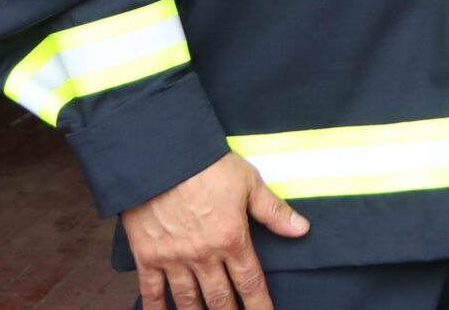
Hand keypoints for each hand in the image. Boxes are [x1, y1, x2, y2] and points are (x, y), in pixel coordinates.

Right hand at [122, 152, 308, 309]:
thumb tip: (301, 229)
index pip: (250, 282)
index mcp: (231, 238)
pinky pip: (151, 290)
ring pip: (188, 300)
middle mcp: (203, 255)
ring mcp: (173, 258)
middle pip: (220, 299)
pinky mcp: (147, 255)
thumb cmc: (207, 164)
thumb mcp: (248, 182)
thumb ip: (273, 210)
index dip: (259, 305)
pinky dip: (155, 308)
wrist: (161, 154)